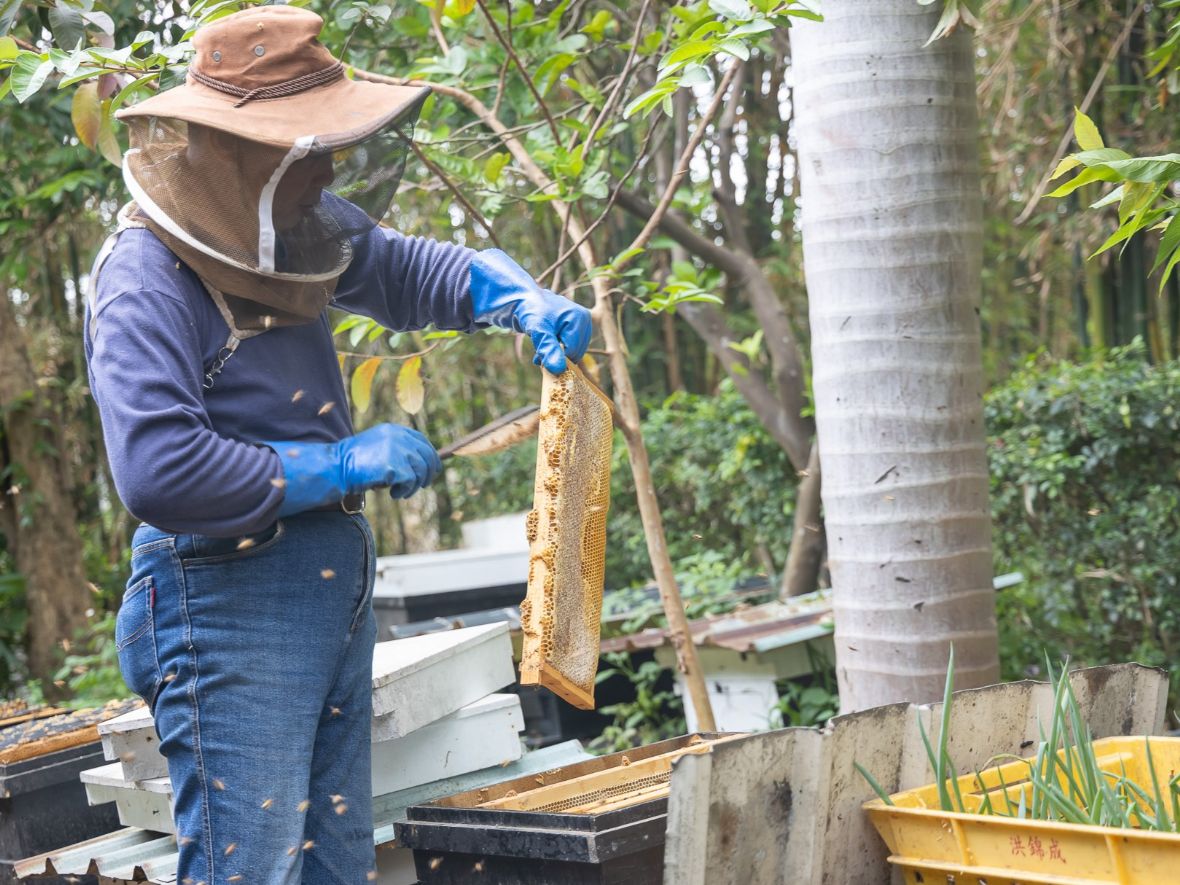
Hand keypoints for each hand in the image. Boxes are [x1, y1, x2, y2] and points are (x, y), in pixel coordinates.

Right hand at [268, 423, 441, 515]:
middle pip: (427, 456)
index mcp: (394, 430)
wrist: (336, 468)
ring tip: (401, 492)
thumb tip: (424, 465)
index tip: (432, 469)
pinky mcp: (394, 467)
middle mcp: (398, 437)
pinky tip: (393, 494)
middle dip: (428, 473)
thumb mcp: (378, 449)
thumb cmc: (354, 462)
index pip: (421, 441)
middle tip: (422, 485)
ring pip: (421, 471)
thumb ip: (398, 451)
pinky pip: (411, 482)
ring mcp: (397, 450)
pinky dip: (404, 491)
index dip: (430, 455)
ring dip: (414, 486)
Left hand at [469, 248, 591, 373]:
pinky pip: (571, 347)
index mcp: (580, 318)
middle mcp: (585, 320)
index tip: (538, 358)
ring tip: (541, 350)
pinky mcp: (577, 328)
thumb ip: (549, 349)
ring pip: (573, 352)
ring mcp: (582, 324)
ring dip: (556, 355)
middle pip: (575, 352)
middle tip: (538, 354)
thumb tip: (559, 370)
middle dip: (556, 356)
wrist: (524, 300)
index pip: (573, 351)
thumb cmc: (531, 312)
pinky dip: (558, 351)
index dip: (556, 357)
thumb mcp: (539, 331)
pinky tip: (545, 349)